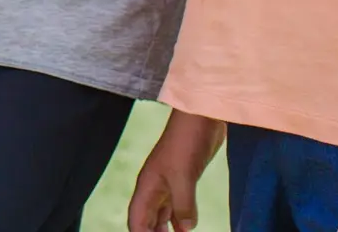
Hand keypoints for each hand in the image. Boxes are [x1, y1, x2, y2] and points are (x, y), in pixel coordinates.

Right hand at [128, 111, 223, 231]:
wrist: (200, 117)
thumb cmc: (186, 141)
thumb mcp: (184, 176)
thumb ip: (183, 205)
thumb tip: (185, 230)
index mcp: (147, 186)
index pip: (137, 220)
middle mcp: (154, 187)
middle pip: (147, 220)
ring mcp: (169, 183)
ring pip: (162, 214)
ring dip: (166, 230)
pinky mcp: (184, 179)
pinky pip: (178, 206)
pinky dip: (181, 219)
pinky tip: (187, 227)